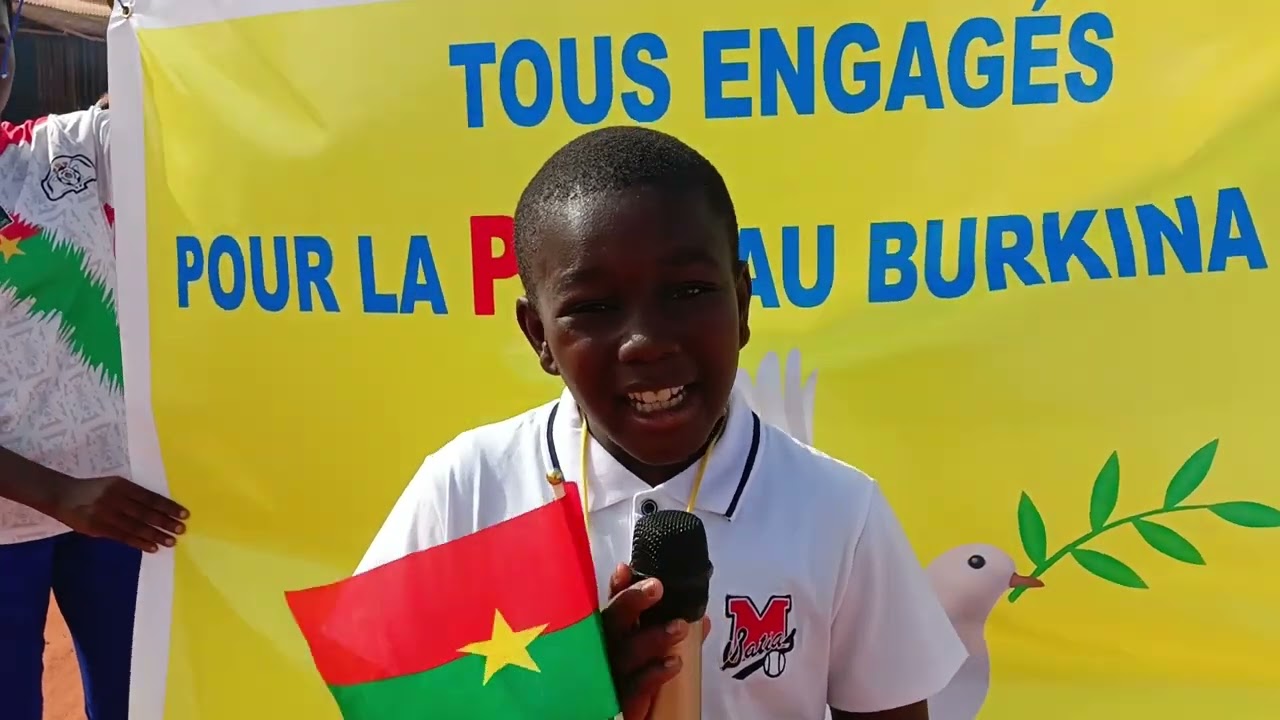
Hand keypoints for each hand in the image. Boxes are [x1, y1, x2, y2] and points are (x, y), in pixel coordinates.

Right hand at [48, 475, 188, 552]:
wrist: (63, 495)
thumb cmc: (94, 490)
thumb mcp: (114, 485)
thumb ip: (133, 495)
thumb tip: (159, 510)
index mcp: (122, 485)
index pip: (150, 497)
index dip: (168, 506)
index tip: (184, 514)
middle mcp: (115, 498)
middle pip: (145, 512)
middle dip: (165, 522)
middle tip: (181, 529)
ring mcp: (105, 514)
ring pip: (136, 527)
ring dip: (155, 535)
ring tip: (171, 541)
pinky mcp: (97, 528)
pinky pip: (123, 537)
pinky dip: (139, 543)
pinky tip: (153, 547)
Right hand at [602, 564, 710, 719]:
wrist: (621, 716)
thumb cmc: (634, 681)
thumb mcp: (650, 656)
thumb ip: (671, 636)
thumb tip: (703, 620)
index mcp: (607, 635)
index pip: (611, 605)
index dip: (618, 587)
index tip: (626, 569)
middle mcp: (601, 651)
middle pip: (610, 623)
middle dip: (631, 602)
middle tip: (656, 587)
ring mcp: (606, 676)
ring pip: (624, 653)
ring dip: (653, 637)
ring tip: (680, 627)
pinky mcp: (616, 702)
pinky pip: (633, 687)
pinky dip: (654, 673)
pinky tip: (674, 663)